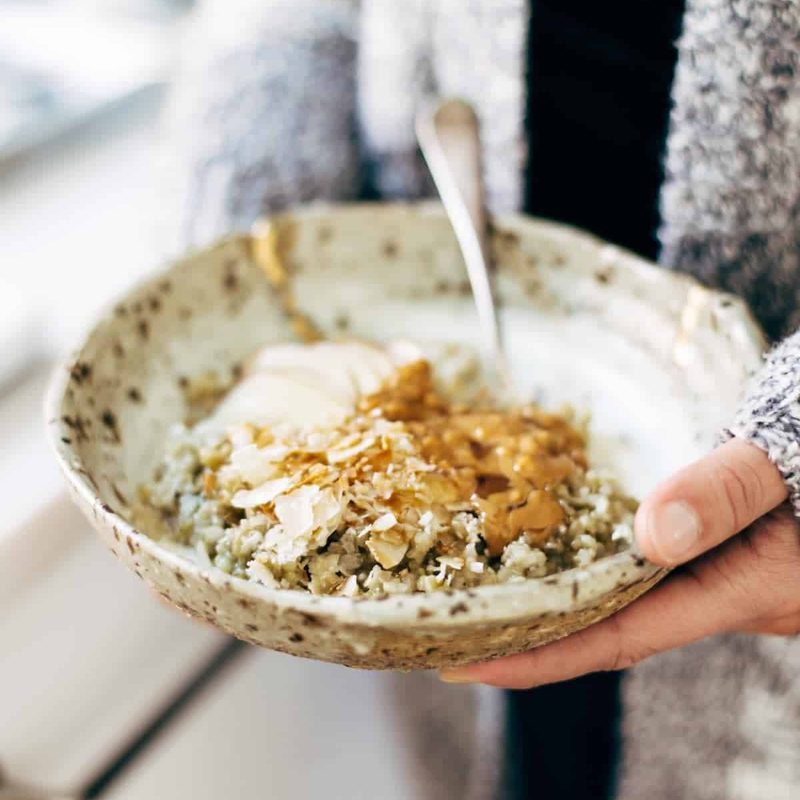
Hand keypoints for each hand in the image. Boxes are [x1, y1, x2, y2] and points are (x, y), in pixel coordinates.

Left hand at [440, 437, 799, 687]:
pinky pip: (643, 569)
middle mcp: (727, 592)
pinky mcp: (721, 545)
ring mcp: (724, 571)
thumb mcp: (786, 460)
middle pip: (614, 627)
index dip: (542, 655)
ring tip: (487, 590)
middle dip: (535, 633)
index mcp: (743, 588)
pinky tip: (558, 547)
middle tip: (456, 627)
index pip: (621, 637)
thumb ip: (728, 493)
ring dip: (560, 598)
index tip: (467, 662)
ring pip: (627, 598)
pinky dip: (593, 564)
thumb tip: (653, 535)